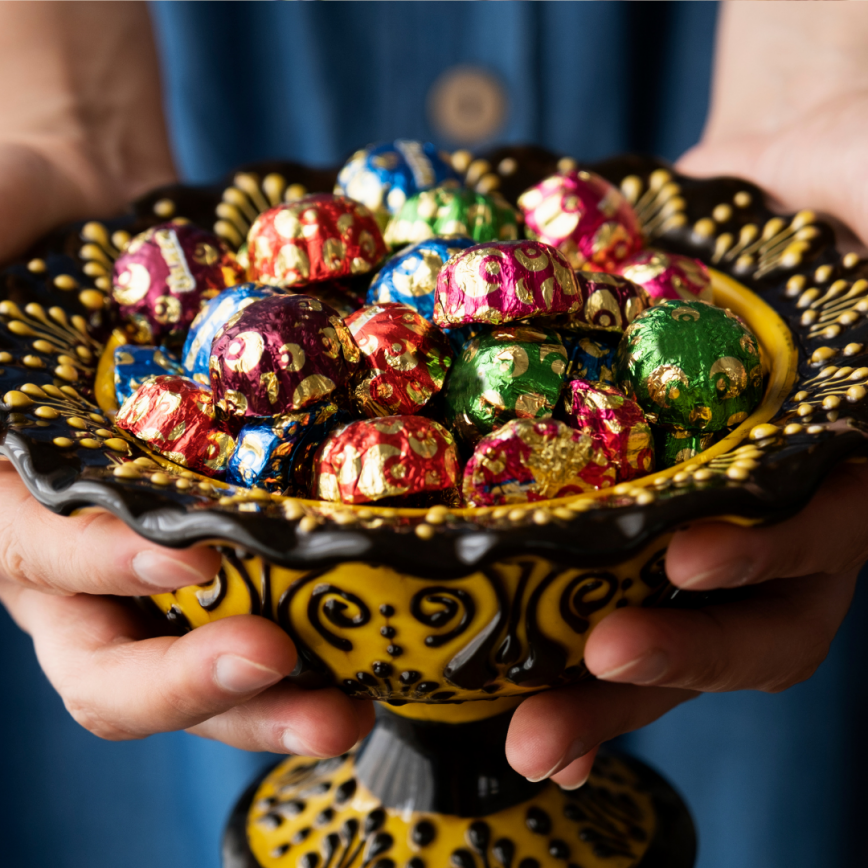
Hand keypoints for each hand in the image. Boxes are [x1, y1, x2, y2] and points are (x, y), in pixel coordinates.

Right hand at [0, 2, 373, 757]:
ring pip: (202, 663)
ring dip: (271, 702)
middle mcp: (80, 556)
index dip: (103, 567)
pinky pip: (278, 606)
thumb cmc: (15, 219)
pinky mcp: (244, 542)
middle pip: (113, 665)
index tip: (189, 559)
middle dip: (190, 684)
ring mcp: (164, 561)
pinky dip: (327, 640)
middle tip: (274, 664)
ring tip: (346, 715)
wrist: (102, 213)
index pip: (36, 557)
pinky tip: (389, 646)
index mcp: (8, 500)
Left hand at [507, 2, 867, 786]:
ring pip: (669, 627)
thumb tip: (858, 207)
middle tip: (585, 683)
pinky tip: (493, 695)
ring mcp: (705, 514)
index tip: (687, 554)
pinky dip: (551, 646)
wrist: (764, 196)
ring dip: (602, 691)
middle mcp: (782, 505)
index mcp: (844, 451)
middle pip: (747, 622)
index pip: (826, 529)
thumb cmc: (842, 178)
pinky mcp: (628, 503)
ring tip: (527, 739)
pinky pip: (596, 586)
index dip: (767, 553)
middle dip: (671, 662)